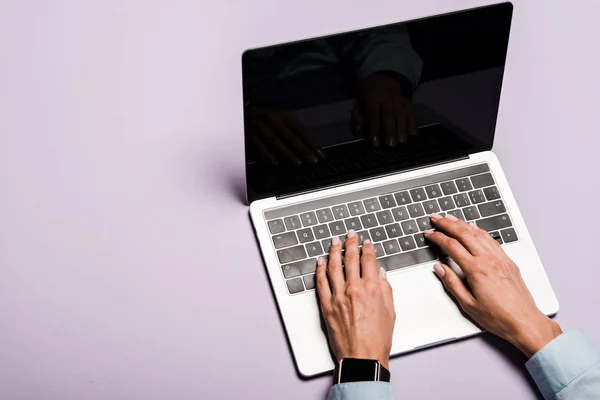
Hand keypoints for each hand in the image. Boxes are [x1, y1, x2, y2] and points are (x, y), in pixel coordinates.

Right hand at [245, 105, 324, 165]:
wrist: (243, 111)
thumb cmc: (266, 118)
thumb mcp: (282, 118)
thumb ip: (295, 130)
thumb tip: (311, 146)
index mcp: (285, 116)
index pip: (302, 131)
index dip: (312, 143)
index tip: (321, 154)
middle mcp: (274, 121)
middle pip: (291, 137)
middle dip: (303, 149)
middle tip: (312, 160)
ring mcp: (262, 129)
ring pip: (276, 143)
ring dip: (288, 153)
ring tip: (298, 163)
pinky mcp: (251, 136)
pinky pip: (260, 147)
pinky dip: (267, 155)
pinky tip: (275, 163)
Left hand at [316, 231, 395, 368]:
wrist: (362, 357)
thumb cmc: (378, 339)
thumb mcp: (390, 311)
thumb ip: (385, 289)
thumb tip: (380, 274)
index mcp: (372, 288)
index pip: (368, 260)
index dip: (367, 248)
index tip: (366, 242)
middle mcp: (354, 288)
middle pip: (350, 258)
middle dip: (350, 243)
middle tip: (350, 234)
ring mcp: (338, 296)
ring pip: (334, 266)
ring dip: (334, 251)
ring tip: (334, 241)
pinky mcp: (326, 305)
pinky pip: (321, 283)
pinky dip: (320, 270)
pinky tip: (320, 262)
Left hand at [352, 72, 415, 147]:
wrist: (384, 76)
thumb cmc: (369, 93)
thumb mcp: (359, 102)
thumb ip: (358, 116)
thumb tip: (359, 130)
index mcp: (372, 99)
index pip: (373, 115)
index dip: (374, 129)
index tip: (376, 142)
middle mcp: (387, 99)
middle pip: (389, 116)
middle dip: (390, 131)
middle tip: (391, 145)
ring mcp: (399, 100)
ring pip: (401, 115)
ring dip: (402, 129)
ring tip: (402, 141)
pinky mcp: (407, 102)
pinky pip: (411, 112)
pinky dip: (412, 123)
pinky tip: (413, 134)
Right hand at [424, 214, 561, 357]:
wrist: (524, 322)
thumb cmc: (498, 317)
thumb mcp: (468, 305)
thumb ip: (452, 284)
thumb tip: (440, 269)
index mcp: (476, 270)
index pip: (451, 246)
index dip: (437, 237)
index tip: (429, 233)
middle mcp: (488, 260)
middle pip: (464, 234)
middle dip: (447, 224)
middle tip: (436, 218)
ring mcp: (500, 259)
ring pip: (478, 233)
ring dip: (463, 223)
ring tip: (451, 218)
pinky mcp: (508, 261)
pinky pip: (491, 239)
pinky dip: (479, 230)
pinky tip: (474, 228)